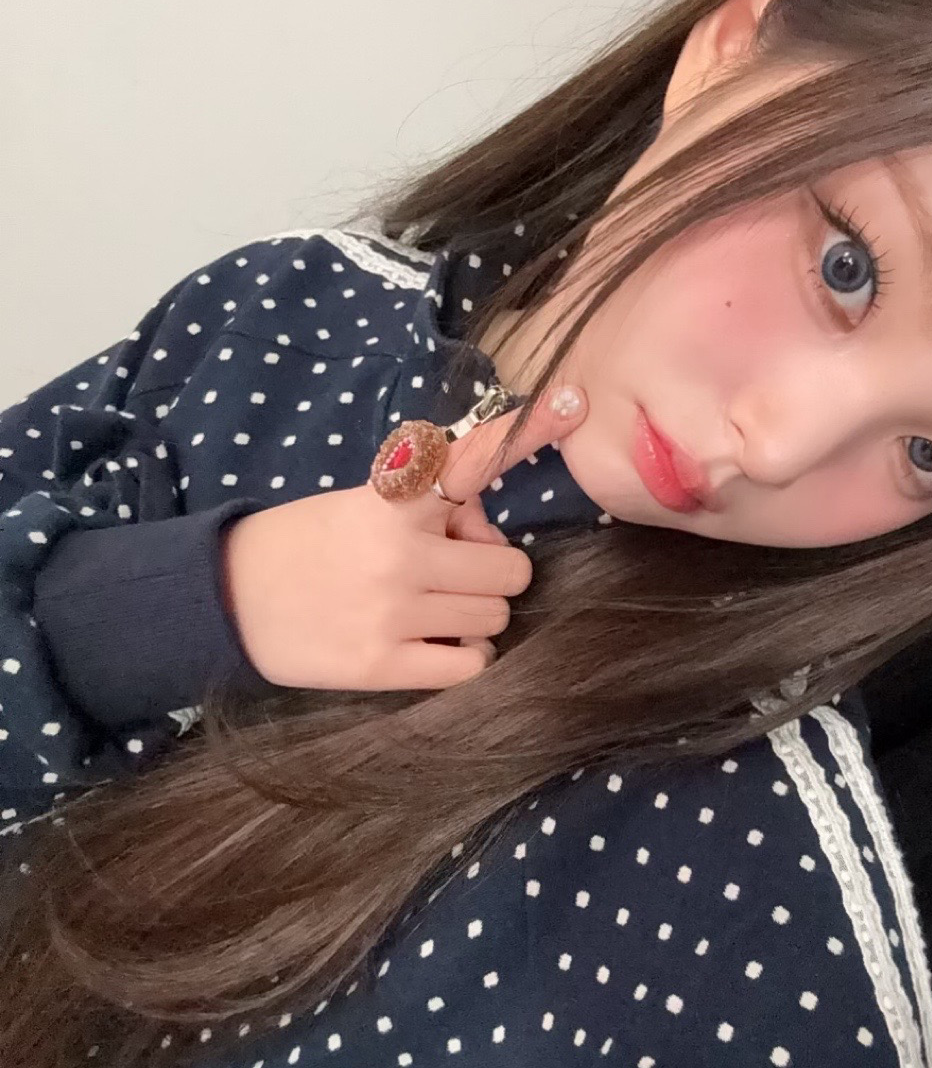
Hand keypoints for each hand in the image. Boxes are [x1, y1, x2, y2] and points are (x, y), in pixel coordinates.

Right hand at [220, 384, 587, 690]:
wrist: (226, 598)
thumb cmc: (307, 544)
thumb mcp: (363, 501)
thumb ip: (430, 506)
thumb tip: (486, 525)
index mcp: (392, 500)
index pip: (470, 461)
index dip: (525, 432)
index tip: (570, 402)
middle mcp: (398, 553)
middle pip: (510, 568)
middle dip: (490, 571)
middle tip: (449, 572)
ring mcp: (392, 612)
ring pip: (496, 617)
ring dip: (475, 616)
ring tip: (431, 609)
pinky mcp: (379, 665)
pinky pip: (470, 665)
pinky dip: (463, 658)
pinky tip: (432, 645)